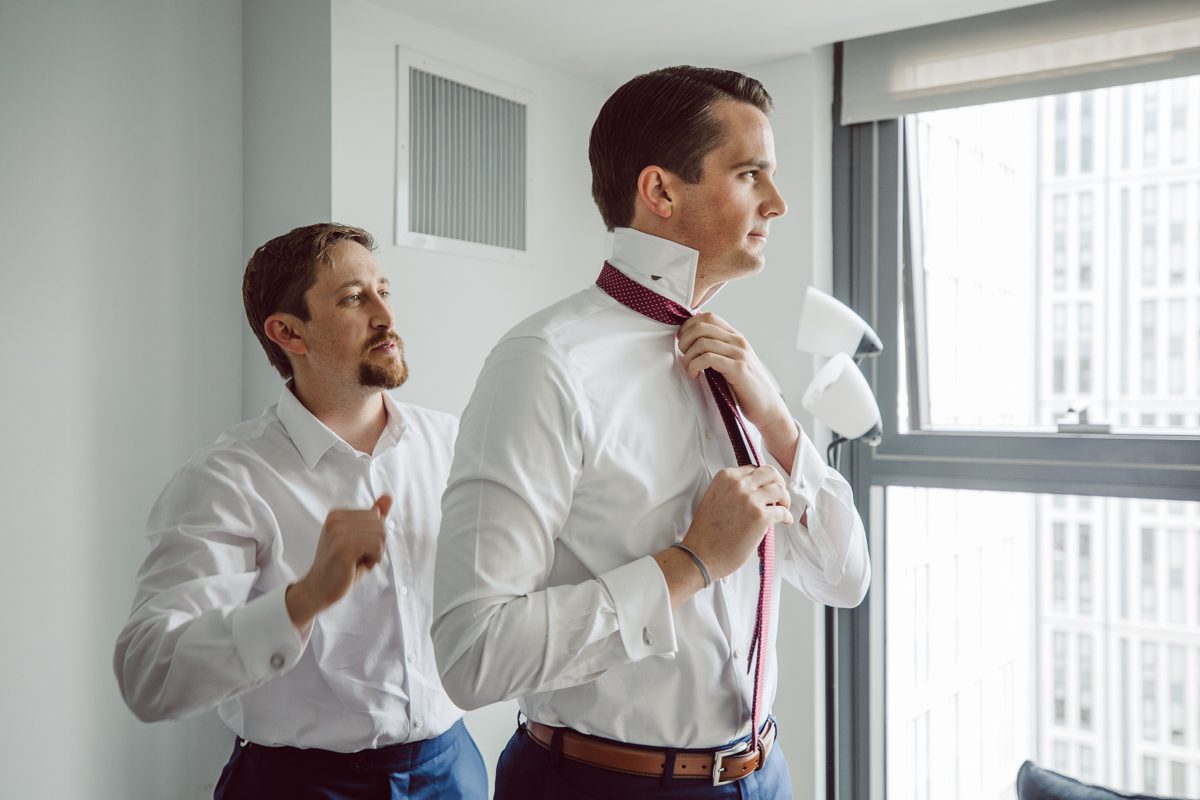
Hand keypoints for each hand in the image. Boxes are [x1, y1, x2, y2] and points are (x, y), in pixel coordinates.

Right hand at [286, 495, 392, 629]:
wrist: (319, 588)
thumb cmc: (341, 565)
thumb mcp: (358, 538)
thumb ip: (372, 518)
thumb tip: (388, 497)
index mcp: (336, 514)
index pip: (375, 516)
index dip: (373, 536)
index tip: (356, 549)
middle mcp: (335, 520)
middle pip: (379, 524)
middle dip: (376, 544)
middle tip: (358, 557)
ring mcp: (337, 533)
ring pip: (380, 536)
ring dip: (375, 554)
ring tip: (357, 562)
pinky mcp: (343, 549)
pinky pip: (376, 547)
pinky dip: (374, 560)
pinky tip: (358, 566)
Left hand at [677, 313, 797, 465]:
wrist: (766, 406)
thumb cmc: (744, 387)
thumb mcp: (731, 362)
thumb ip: (717, 350)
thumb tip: (690, 343)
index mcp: (735, 337)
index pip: (709, 317)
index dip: (689, 325)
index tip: (682, 340)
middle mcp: (738, 341)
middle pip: (702, 326)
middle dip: (685, 340)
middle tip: (683, 355)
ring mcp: (739, 354)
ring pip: (702, 342)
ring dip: (688, 357)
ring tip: (689, 370)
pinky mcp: (738, 369)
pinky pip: (708, 358)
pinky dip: (694, 366)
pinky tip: (695, 376)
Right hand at [680, 466, 792, 580]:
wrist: (701, 554)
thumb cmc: (706, 533)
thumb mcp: (713, 499)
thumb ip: (731, 490)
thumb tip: (752, 491)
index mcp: (725, 478)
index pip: (752, 468)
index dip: (762, 479)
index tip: (766, 486)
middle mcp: (738, 485)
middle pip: (769, 473)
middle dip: (778, 482)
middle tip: (779, 493)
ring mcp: (750, 499)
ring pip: (779, 489)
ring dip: (784, 498)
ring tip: (783, 507)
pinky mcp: (760, 517)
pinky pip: (782, 511)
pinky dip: (786, 516)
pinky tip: (784, 520)